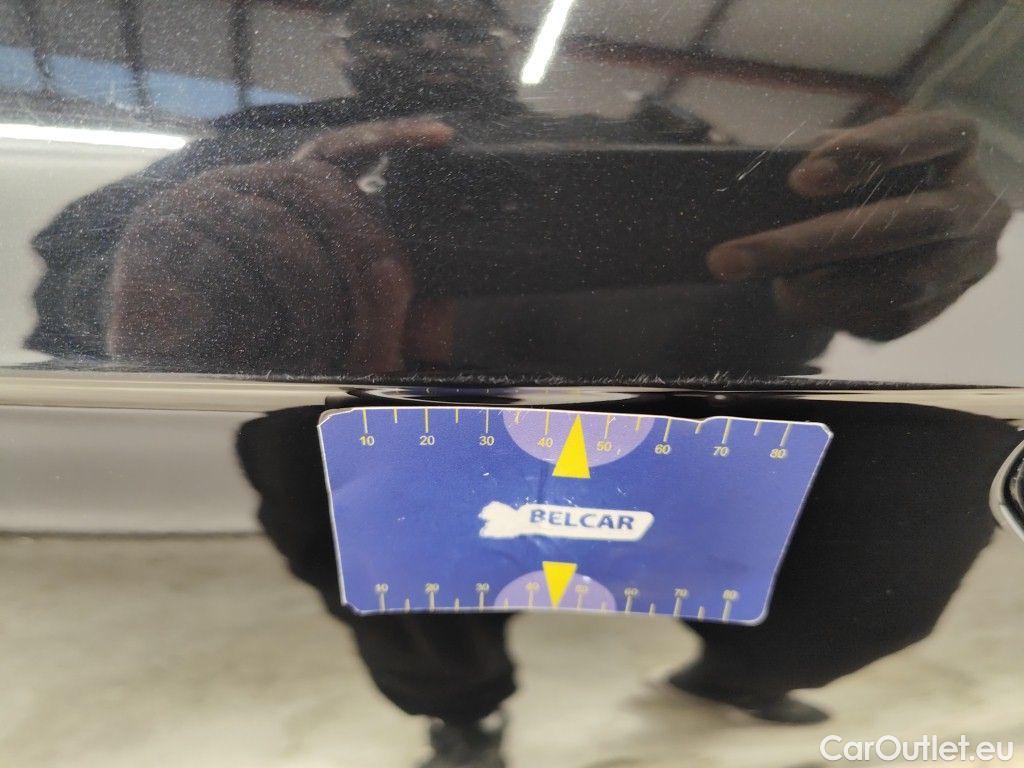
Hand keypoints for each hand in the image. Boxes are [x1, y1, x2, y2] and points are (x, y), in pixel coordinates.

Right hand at [107, 119, 452, 372]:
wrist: (172, 384)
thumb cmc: (258, 351)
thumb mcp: (332, 329)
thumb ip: (371, 307)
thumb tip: (406, 294)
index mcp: (286, 200)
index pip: (339, 152)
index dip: (389, 138)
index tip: (443, 139)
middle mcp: (244, 186)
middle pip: (320, 189)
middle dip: (366, 250)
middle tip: (391, 310)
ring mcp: (197, 201)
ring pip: (277, 233)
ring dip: (314, 300)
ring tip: (321, 355)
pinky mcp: (153, 232)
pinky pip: (217, 265)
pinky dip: (247, 314)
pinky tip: (250, 346)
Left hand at [706, 111, 1009, 339]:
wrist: (933, 220)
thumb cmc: (878, 174)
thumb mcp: (858, 150)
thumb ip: (826, 159)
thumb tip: (758, 190)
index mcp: (956, 142)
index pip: (922, 137)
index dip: (865, 155)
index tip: (798, 179)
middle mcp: (975, 201)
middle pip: (899, 224)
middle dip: (807, 245)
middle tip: (728, 259)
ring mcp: (970, 256)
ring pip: (897, 285)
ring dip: (818, 293)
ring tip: (766, 288)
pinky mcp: (950, 301)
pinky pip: (892, 318)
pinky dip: (837, 313)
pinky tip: (798, 301)